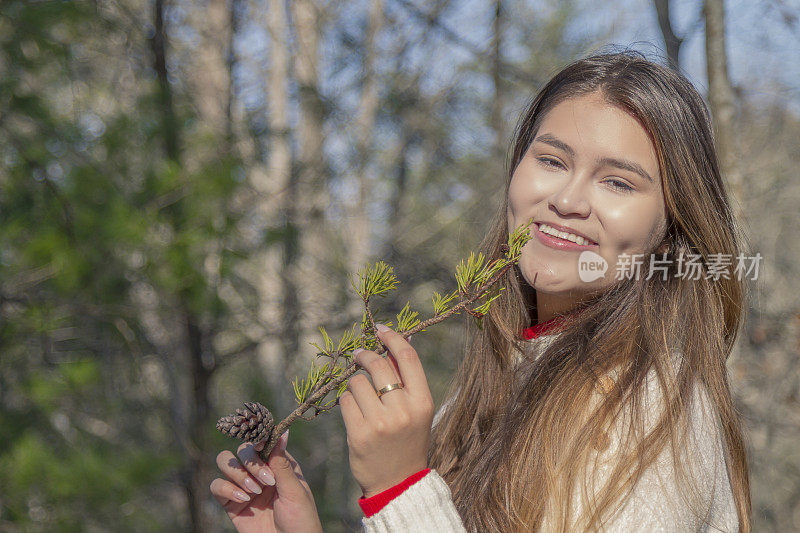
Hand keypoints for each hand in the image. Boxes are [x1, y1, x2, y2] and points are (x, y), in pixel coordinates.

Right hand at [210, 431, 322, 532]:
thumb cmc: (300, 519)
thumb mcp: (295, 490)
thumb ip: (282, 463)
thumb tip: (282, 432)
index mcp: (278, 464)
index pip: (262, 441)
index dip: (259, 442)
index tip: (261, 448)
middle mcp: (259, 472)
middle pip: (241, 450)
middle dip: (250, 462)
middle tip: (266, 480)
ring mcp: (244, 487)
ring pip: (226, 463)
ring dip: (238, 474)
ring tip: (254, 491)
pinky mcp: (231, 504)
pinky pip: (217, 486)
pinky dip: (226, 488)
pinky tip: (243, 499)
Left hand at [340, 324, 434, 497]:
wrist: (398, 483)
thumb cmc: (408, 440)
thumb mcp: (417, 410)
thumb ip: (408, 379)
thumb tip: (401, 341)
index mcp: (423, 402)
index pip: (407, 358)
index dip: (393, 338)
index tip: (380, 329)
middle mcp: (403, 411)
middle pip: (378, 365)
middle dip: (365, 355)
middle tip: (359, 355)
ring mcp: (380, 423)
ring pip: (357, 382)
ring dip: (355, 384)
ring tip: (361, 397)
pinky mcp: (359, 434)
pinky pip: (345, 401)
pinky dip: (347, 400)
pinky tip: (355, 411)